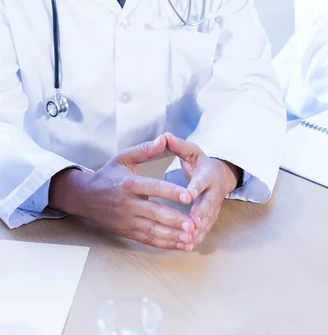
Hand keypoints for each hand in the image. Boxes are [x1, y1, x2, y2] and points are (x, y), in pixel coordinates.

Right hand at [49, 134, 195, 250]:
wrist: (85, 197)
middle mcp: (127, 204)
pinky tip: (179, 244)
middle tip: (193, 224)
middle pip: (154, 213)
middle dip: (174, 220)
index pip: (153, 187)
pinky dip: (164, 244)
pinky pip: (147, 239)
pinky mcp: (127, 231)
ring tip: (191, 238)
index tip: (188, 196)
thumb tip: (163, 140)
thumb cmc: (107, 175)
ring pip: (152, 230)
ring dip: (172, 236)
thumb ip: (144, 150)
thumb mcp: (123, 158)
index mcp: (129, 184)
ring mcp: (126, 220)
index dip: (171, 192)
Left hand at [165, 133, 240, 247]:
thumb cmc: (199, 161)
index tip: (187, 195)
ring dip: (198, 231)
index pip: (201, 181)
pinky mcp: (210, 217)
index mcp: (207, 174)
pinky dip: (197, 238)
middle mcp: (213, 192)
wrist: (219, 174)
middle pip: (208, 204)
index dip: (195, 188)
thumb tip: (163, 136)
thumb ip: (176, 144)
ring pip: (207, 220)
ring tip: (187, 240)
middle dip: (200, 215)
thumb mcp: (190, 150)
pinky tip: (187, 247)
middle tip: (190, 225)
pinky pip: (204, 229)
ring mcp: (213, 206)